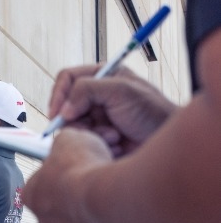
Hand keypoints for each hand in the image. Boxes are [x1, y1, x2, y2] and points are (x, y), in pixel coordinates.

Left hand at [23, 128, 116, 222]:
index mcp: (31, 194)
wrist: (105, 196)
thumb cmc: (82, 168)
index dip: (57, 172)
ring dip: (85, 210)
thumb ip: (62, 144)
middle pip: (56, 204)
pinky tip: (110, 210)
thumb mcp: (68, 139)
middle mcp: (43, 219)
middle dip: (70, 194)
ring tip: (102, 195)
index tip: (72, 167)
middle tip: (89, 180)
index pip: (40, 182)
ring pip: (74, 221)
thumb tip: (65, 144)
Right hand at [49, 65, 177, 156]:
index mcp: (102, 76)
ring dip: (90, 134)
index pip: (67, 78)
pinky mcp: (97, 136)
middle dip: (75, 119)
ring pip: (72, 126)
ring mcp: (95, 117)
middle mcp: (95, 96)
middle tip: (86, 129)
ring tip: (112, 137)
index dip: (59, 94)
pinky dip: (96, 144)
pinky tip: (114, 145)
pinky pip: (82, 141)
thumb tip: (63, 110)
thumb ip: (87, 90)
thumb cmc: (152, 112)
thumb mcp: (121, 91)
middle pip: (65, 105)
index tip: (57, 113)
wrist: (166, 142)